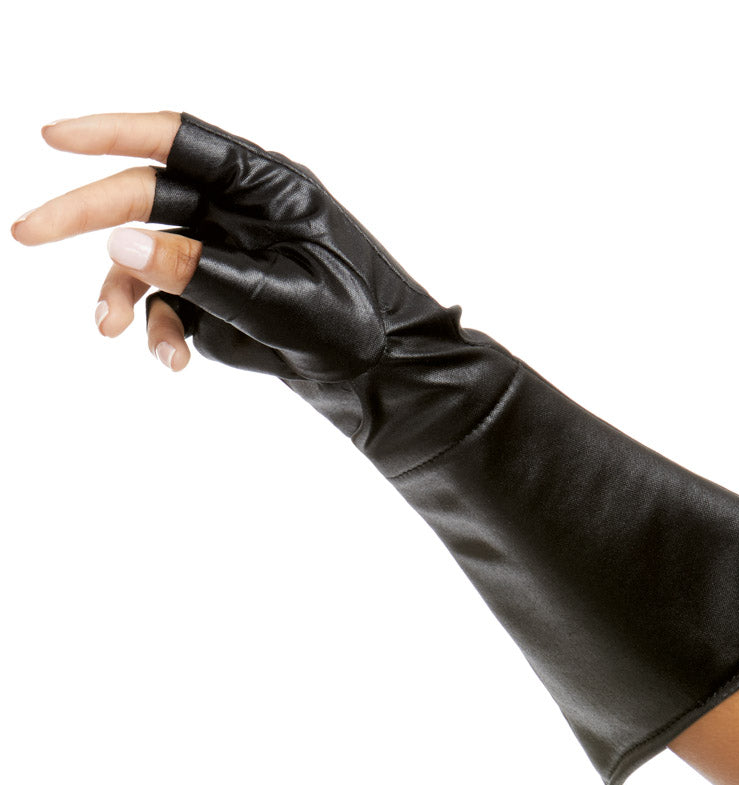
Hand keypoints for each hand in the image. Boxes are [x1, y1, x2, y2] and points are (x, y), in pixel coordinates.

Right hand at [12, 110, 512, 473]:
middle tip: (25, 233)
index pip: (177, 141)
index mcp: (260, 185)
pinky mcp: (215, 298)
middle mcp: (233, 210)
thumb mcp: (277, 294)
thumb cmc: (349, 320)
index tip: (54, 138)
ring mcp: (221, 254)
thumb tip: (120, 240)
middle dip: (84, 216)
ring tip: (108, 330)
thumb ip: (199, 270)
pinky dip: (159, 332)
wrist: (380, 374)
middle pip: (143, 195)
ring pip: (144, 257)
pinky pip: (166, 305)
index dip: (113, 132)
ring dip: (120, 293)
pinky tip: (172, 362)